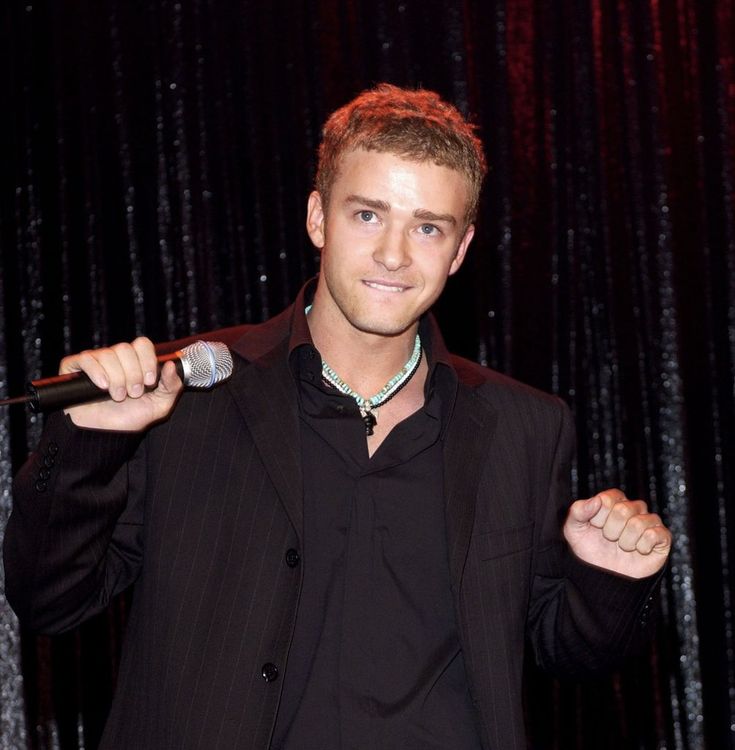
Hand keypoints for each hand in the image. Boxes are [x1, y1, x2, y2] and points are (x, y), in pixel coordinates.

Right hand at [60, 337, 182, 431]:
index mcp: (135, 362)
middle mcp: (115, 358)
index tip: (149, 382)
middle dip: (132, 374)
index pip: (142, 344)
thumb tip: (171, 364)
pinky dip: (96, 373)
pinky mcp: (75, 367)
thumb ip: (172, 385)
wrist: (104, 433)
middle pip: (125, 348)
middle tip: (133, 393)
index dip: (147, 360)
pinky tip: (102, 387)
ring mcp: (95, 361)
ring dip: (117, 379)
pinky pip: (86, 359)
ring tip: (118, 396)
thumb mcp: (159, 405)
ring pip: (108, 354)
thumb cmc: (130, 418)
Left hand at [563, 489, 670, 578]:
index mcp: (613, 501)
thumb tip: (596, 499)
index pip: (607, 499)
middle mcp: (633, 508)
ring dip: (625, 542)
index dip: (598, 517)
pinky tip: (638, 550)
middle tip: (610, 539)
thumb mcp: (574, 529)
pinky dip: (642, 547)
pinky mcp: (662, 537)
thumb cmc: (591, 549)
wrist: (605, 576)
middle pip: (623, 510)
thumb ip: (578, 511)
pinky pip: (654, 535)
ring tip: (623, 547)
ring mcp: (649, 521)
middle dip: (611, 530)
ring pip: (638, 523)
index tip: (596, 527)